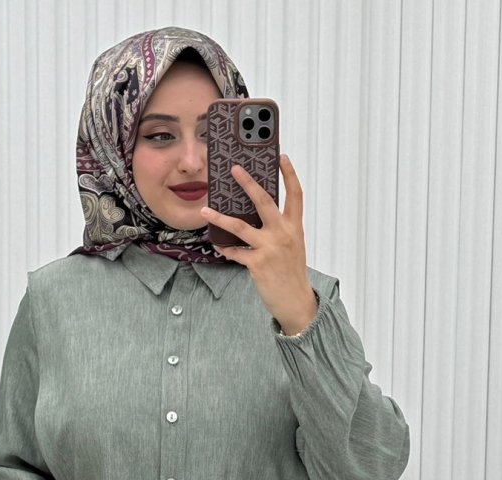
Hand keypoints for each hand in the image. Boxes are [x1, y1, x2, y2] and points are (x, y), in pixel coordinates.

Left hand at [199, 155, 317, 334]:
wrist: (296, 301)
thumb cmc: (292, 273)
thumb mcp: (292, 246)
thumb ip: (280, 229)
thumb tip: (257, 216)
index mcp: (294, 227)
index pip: (295, 195)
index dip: (290, 174)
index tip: (282, 157)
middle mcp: (283, 234)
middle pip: (264, 201)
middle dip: (248, 182)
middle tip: (235, 168)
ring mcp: (269, 248)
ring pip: (240, 226)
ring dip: (220, 217)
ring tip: (205, 208)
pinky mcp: (257, 264)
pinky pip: (235, 252)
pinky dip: (225, 249)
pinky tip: (218, 245)